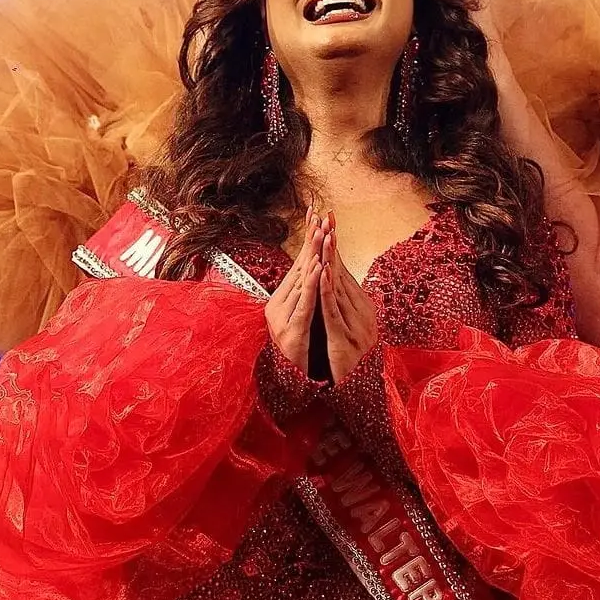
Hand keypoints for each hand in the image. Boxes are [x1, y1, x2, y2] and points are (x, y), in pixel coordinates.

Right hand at [264, 209, 322, 374]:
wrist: (290, 383)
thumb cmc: (301, 350)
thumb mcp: (305, 318)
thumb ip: (306, 295)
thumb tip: (313, 269)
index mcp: (283, 300)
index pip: (298, 264)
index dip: (309, 240)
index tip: (317, 215)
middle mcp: (278, 306)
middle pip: (298, 268)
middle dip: (311, 241)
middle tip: (320, 216)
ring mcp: (283, 319)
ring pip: (300, 282)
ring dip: (311, 257)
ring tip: (321, 235)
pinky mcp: (292, 333)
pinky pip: (303, 305)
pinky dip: (310, 286)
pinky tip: (317, 269)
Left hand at [321, 216, 378, 382]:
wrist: (361, 392)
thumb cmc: (351, 361)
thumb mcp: (347, 328)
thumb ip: (343, 306)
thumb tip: (335, 282)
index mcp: (362, 308)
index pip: (344, 271)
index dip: (334, 246)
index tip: (328, 221)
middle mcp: (363, 313)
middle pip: (342, 274)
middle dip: (332, 245)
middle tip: (325, 217)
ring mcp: (356, 327)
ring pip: (338, 288)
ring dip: (329, 261)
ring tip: (323, 236)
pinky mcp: (345, 340)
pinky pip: (334, 312)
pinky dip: (327, 291)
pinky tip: (322, 274)